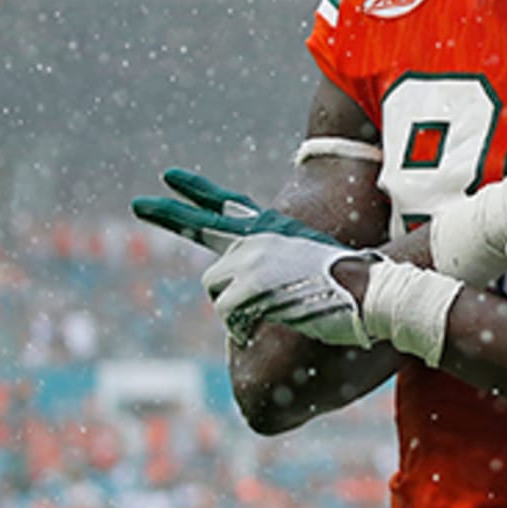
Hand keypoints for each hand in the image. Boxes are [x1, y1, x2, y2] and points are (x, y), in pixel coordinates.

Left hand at [131, 169, 370, 344]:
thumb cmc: (348, 284)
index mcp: (272, 229)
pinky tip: (275, 321)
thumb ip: (273, 266)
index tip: (169, 178)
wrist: (368, 289)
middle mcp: (256, 238)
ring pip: (215, 292)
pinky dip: (244, 329)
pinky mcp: (250, 285)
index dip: (196, 192)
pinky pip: (228, 317)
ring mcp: (251, 259)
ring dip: (235, 312)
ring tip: (273, 312)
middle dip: (167, 214)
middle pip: (202, 234)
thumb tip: (242, 288)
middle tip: (138, 204)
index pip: (227, 204)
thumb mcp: (306, 262)